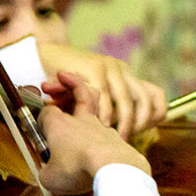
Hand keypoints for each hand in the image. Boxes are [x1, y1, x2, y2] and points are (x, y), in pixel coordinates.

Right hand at [36, 72, 150, 194]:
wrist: (115, 168)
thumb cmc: (78, 168)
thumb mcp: (50, 177)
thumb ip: (46, 173)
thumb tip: (47, 175)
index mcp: (59, 125)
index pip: (47, 112)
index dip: (42, 117)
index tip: (40, 128)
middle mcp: (81, 121)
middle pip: (79, 93)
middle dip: (72, 84)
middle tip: (65, 77)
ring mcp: (102, 128)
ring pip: (96, 111)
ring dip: (90, 110)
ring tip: (85, 115)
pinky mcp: (117, 140)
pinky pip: (108, 134)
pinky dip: (102, 138)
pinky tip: (99, 152)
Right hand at [37, 42, 167, 138]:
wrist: (40, 57)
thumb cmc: (66, 85)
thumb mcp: (91, 97)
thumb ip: (108, 109)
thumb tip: (125, 136)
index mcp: (126, 77)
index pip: (155, 96)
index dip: (153, 115)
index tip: (141, 132)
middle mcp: (121, 71)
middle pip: (144, 100)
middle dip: (138, 123)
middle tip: (125, 139)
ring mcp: (109, 67)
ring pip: (126, 101)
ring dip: (122, 122)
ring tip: (113, 137)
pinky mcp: (93, 67)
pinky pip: (103, 96)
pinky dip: (102, 114)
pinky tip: (97, 126)